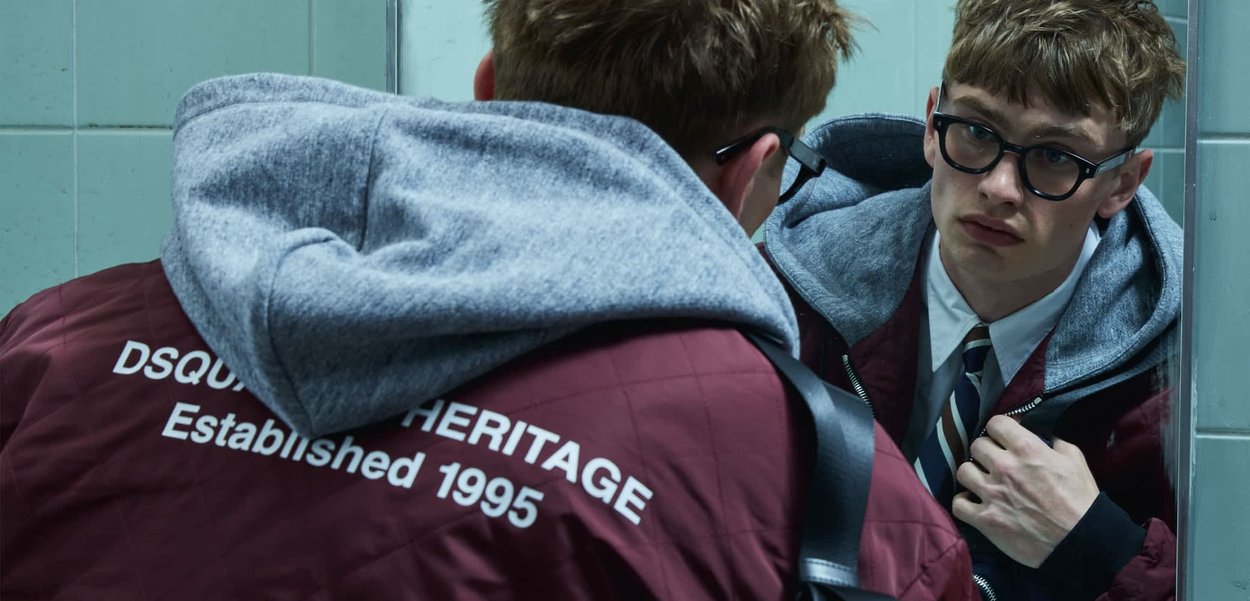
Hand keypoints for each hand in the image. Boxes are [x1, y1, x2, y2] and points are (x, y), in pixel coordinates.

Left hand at [952, 415, 1099, 567]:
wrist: (1080, 542)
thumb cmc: (1081, 501)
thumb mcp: (1075, 461)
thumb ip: (1055, 442)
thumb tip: (1044, 434)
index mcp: (1027, 450)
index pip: (995, 423)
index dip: (1000, 429)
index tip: (1004, 438)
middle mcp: (1005, 468)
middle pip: (976, 446)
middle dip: (986, 451)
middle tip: (996, 462)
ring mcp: (992, 494)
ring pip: (963, 471)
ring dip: (972, 475)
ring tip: (983, 481)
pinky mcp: (986, 519)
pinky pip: (958, 504)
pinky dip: (964, 503)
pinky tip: (974, 502)